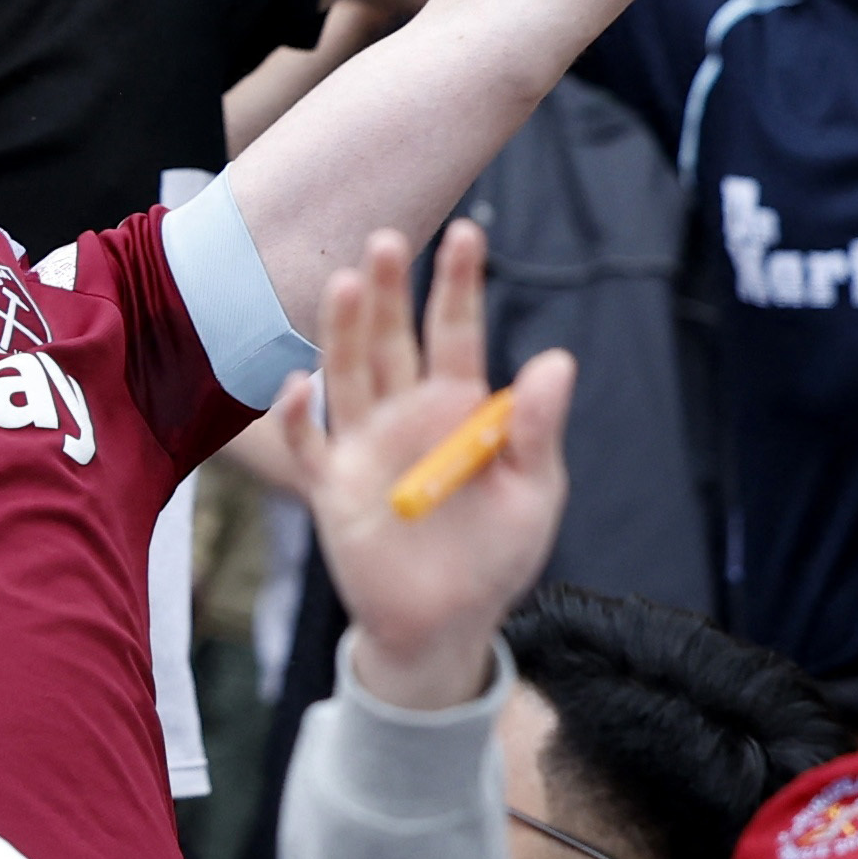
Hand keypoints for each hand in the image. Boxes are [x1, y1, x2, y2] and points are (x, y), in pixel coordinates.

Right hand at [273, 218, 573, 708]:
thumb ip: (537, 429)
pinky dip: (300, 416)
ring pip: (347, 374)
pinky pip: (310, 444)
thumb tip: (558, 360)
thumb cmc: (496, 554)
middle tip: (388, 239)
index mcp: (457, 405)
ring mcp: (364, 445)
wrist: (448, 625)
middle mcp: (405, 412)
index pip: (455, 331)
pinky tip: (300, 384)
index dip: (458, 284)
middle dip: (388, 291)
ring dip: (342, 331)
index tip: (467, 234)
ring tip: (344, 284)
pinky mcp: (332, 487)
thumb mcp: (533, 492)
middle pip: (391, 339)